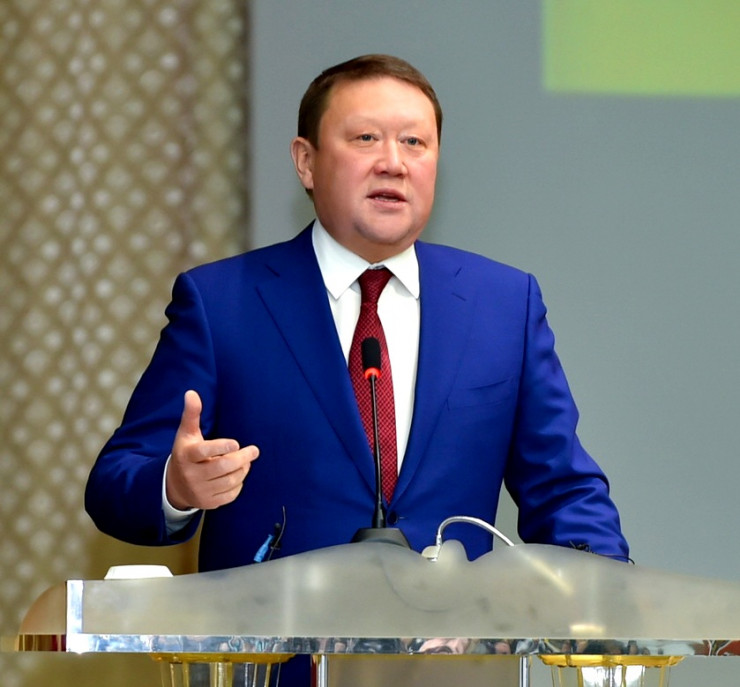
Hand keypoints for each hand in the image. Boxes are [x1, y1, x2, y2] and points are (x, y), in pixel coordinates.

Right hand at [166, 390, 258, 510]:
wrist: (174, 485)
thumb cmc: (186, 452)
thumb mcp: (186, 433)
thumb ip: (192, 414)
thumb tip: (191, 392)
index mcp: (187, 455)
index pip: (204, 451)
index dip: (221, 447)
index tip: (236, 443)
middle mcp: (192, 475)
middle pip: (223, 467)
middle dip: (242, 458)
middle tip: (254, 450)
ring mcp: (200, 491)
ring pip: (230, 481)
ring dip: (243, 469)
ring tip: (246, 461)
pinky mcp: (209, 503)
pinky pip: (231, 494)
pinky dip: (239, 483)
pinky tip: (238, 474)